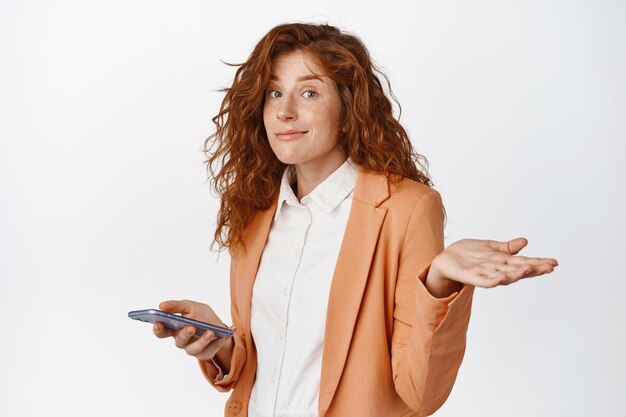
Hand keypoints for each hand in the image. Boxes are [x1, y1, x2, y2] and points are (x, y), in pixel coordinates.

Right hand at [153, 299, 230, 361]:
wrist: (218, 326)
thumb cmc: (201, 316)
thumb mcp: (190, 306)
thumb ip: (177, 306)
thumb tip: (161, 305)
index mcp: (175, 328)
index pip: (162, 332)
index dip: (158, 329)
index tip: (158, 323)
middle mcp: (182, 341)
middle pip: (179, 341)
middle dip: (185, 334)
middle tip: (191, 327)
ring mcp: (193, 349)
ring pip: (194, 349)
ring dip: (202, 341)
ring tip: (210, 332)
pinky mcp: (205, 354)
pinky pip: (211, 350)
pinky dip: (220, 341)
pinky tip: (228, 332)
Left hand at [428, 237, 557, 289]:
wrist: (446, 260)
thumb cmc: (469, 255)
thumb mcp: (491, 248)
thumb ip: (507, 248)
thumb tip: (525, 241)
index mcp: (502, 263)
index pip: (524, 262)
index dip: (538, 263)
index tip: (554, 262)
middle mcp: (496, 270)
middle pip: (518, 270)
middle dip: (534, 268)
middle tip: (550, 267)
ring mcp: (485, 274)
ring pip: (505, 276)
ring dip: (517, 273)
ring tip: (531, 267)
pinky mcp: (472, 277)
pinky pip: (485, 281)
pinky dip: (495, 280)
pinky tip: (503, 277)